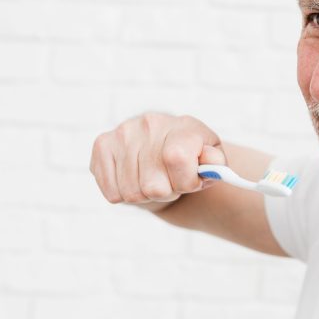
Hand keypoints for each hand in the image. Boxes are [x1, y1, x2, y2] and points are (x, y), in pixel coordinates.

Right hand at [89, 113, 225, 204]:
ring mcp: (124, 132)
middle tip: (170, 182)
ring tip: (153, 180)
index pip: (177, 158)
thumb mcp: (212, 162)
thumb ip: (216, 163)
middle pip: (153, 185)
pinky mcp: (102, 145)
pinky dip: (124, 194)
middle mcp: (151, 124)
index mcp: (183, 125)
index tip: (190, 181)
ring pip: (132, 192)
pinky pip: (112, 192)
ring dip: (144, 195)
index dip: (186, 181)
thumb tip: (211, 162)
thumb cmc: (191, 160)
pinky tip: (134, 179)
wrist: (164, 154)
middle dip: (166, 192)